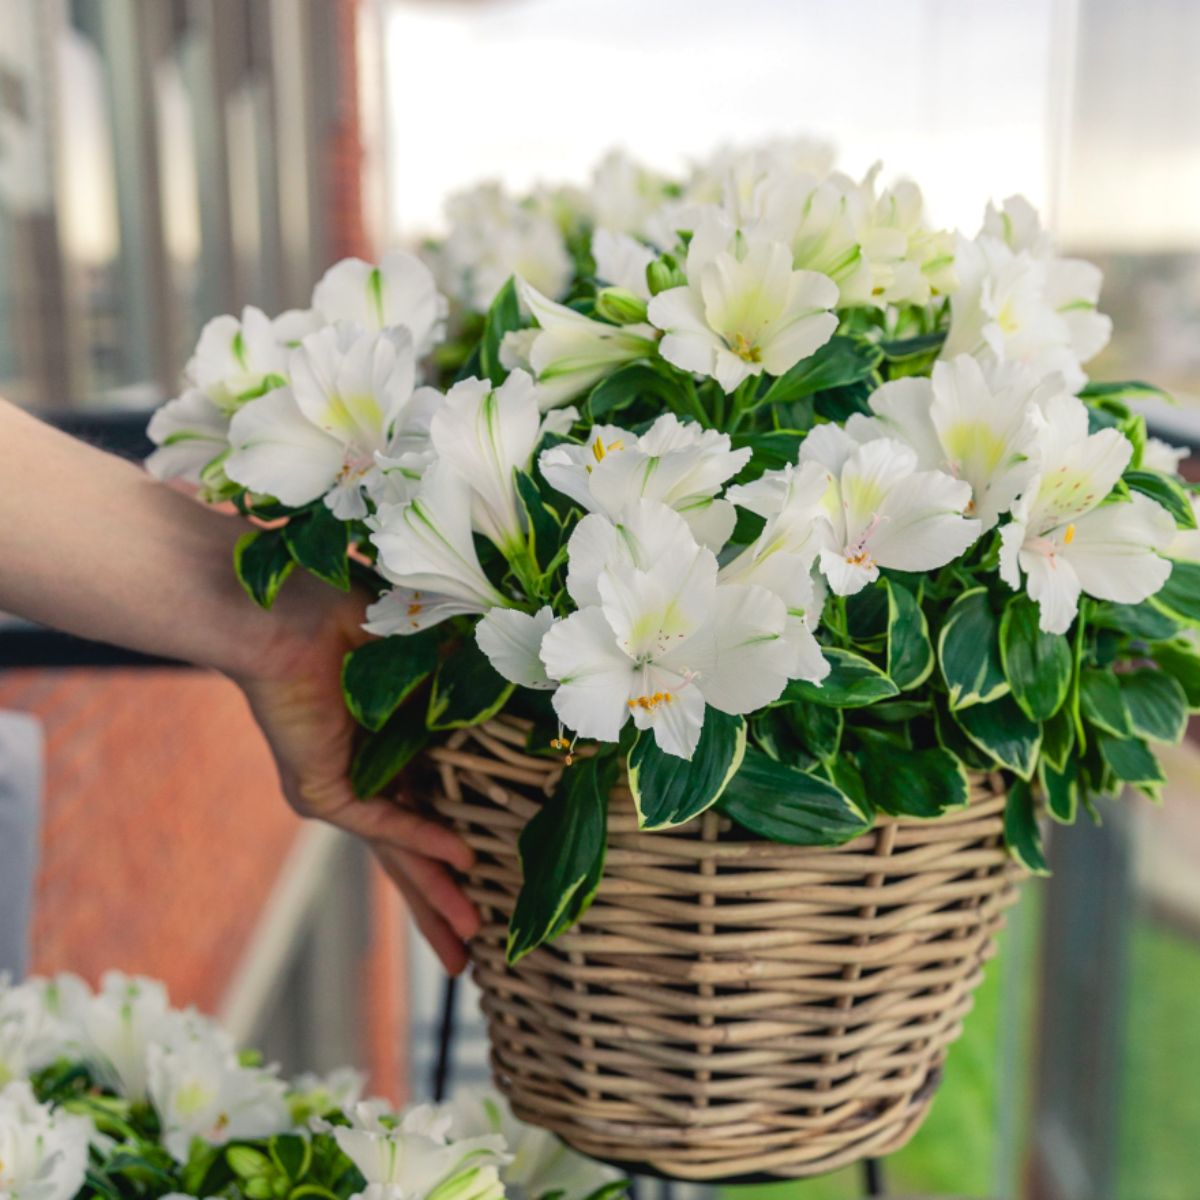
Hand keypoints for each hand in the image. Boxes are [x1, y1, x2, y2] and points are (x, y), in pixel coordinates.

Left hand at [232, 576, 479, 973]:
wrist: (282, 611)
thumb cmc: (348, 618)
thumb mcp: (430, 655)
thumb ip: (471, 682)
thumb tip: (534, 691)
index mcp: (388, 753)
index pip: (430, 813)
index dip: (459, 849)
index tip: (492, 880)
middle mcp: (366, 779)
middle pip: (408, 856)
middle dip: (440, 906)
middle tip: (472, 959)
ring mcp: (342, 789)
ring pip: (394, 854)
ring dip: (434, 893)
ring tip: (469, 944)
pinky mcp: (320, 788)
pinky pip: (378, 820)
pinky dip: (420, 836)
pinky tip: (459, 859)